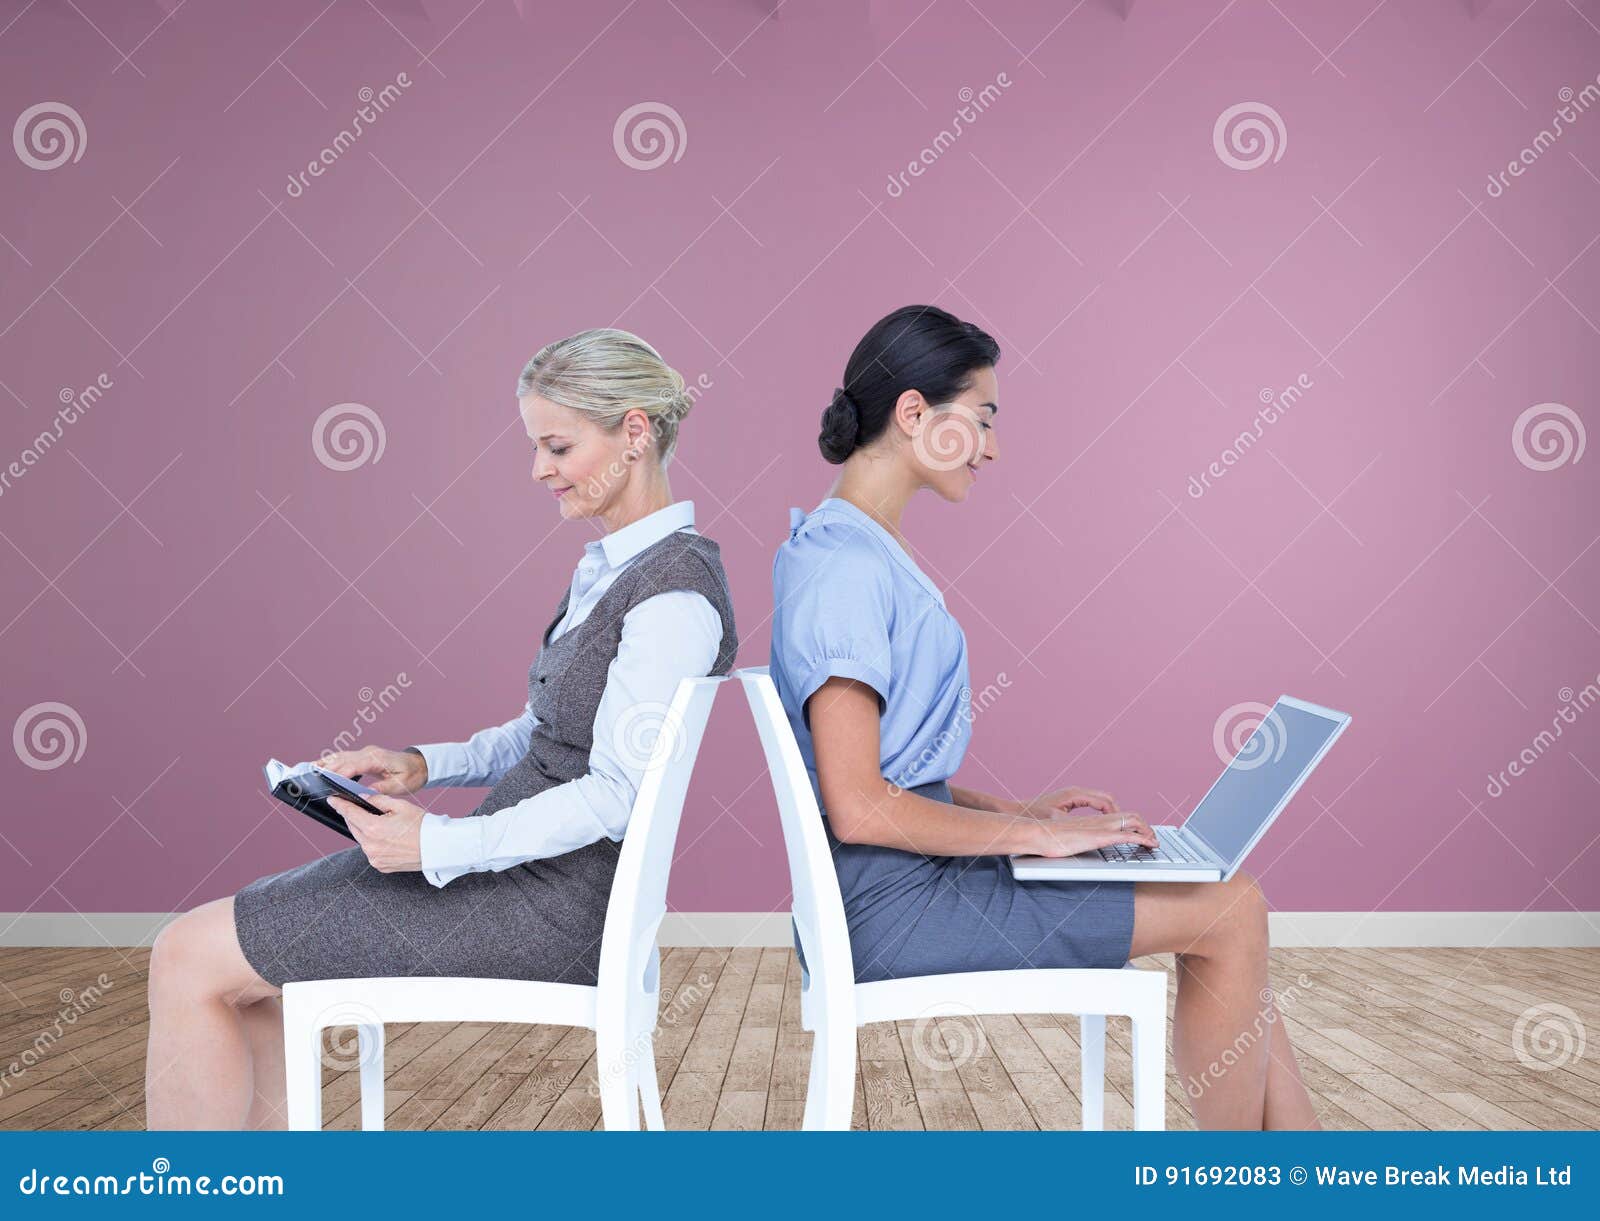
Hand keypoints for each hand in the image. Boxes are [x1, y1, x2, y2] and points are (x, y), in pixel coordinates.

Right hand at [320, 746, 427, 795]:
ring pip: (341, 756)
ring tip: (309, 773)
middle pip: (343, 760)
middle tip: (313, 781)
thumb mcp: (400, 785)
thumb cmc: (411, 775)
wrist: (419, 764)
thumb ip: (383, 789)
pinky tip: (318, 766)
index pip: (354, 766)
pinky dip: (331, 761)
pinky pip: (344, 757)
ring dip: (325, 764)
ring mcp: (365, 753)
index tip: (329, 784)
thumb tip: (366, 794)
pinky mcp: (363, 756)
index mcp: (377, 759)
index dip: (340, 774)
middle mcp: (369, 753)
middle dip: (328, 770)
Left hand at [329, 794, 424, 872]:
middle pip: (353, 826)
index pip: (349, 813)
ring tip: (377, 822)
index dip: (339, 805)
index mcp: (373, 828)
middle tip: (357, 807)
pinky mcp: (380, 865)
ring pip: (361, 839)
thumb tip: (364, 798)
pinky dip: (373, 842)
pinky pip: (370, 850)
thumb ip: (378, 800)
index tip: (332, 800)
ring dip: (364, 829)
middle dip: (353, 816)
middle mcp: (370, 845)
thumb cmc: (422, 826)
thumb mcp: (401, 805)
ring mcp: (374, 858)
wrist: (437, 848)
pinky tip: (386, 836)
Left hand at [1021, 785, 1119, 818]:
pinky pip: (1093, 804)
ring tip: (1119, 827)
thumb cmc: (1033, 816)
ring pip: (1101, 800)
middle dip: (1118, 812)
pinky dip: (1102, 812)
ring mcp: (1074, 795)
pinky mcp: (1070, 801)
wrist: (1017, 812)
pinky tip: (1103, 825)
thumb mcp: (1055, 820)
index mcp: (1075, 794)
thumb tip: (1088, 827)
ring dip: (1111, 812)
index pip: (1105, 801)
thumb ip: (1072, 822)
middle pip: (1107, 798)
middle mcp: (1076, 792)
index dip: (1117, 814)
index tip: (1124, 826)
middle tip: (1127, 827)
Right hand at [1024, 809, 1156, 858]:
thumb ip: (1074, 841)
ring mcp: (1101, 827)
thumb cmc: (1045, 837)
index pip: (1119, 817)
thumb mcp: (1064, 838)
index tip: (1140, 834)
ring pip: (1134, 821)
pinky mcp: (1101, 836)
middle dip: (1145, 827)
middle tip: (1151, 839)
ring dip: (1148, 832)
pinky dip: (1144, 839)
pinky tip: (1151, 845)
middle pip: (1131, 816)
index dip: (1133, 823)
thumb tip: (1075, 846)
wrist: (1037, 832)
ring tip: (1154, 843)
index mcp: (1091, 820)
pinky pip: (1128, 835)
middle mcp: (1099, 820)